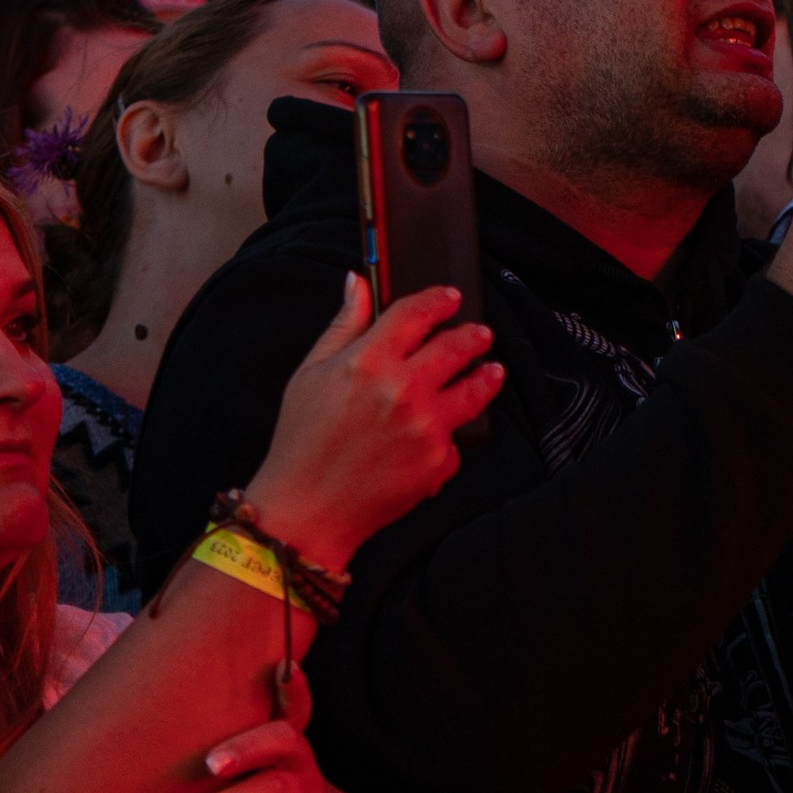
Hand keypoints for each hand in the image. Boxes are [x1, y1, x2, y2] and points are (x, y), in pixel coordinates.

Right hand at [243, 274, 501, 571]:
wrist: (305, 512)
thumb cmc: (301, 441)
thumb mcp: (311, 373)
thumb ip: (344, 324)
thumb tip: (358, 281)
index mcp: (368, 360)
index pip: (416, 312)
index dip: (437, 299)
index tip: (451, 296)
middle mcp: (402, 389)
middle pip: (455, 346)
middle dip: (473, 335)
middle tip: (481, 334)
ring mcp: (424, 426)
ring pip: (473, 390)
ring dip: (486, 376)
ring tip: (491, 370)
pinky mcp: (436, 461)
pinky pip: (455, 441)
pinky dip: (449, 437)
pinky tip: (442, 434)